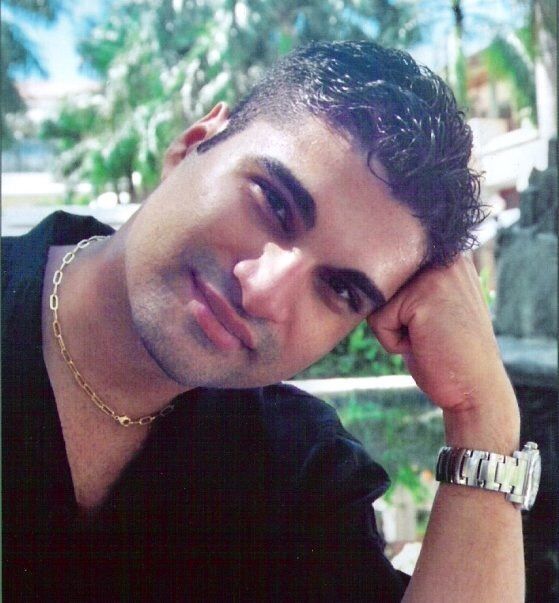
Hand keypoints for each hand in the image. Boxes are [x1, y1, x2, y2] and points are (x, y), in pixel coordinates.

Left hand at [368, 255, 518, 449]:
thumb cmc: (444, 351)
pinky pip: (378, 320)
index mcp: (445, 252)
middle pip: (377, 281)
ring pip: (375, 299)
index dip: (393, 304)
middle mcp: (444, 254)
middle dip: (391, 314)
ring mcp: (436, 272)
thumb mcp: (425, 306)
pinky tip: (425, 345)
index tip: (425, 323)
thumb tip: (360, 270)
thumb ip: (403, 281)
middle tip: (426, 333)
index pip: (386, 267)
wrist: (475, 390)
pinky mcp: (424, 296)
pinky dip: (392, 342)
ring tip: (426, 337)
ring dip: (391, 327)